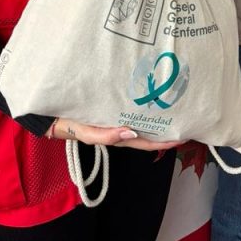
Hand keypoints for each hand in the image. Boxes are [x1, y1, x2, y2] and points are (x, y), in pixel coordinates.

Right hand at [46, 117, 181, 151]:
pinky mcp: (113, 108)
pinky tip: (153, 98)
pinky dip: (144, 107)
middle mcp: (121, 128)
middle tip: (187, 120)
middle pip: (149, 132)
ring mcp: (118, 118)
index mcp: (118, 136)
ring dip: (158, 118)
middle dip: (167, 129)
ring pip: (142, 121)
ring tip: (176, 108)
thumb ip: (106, 135)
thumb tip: (131, 132)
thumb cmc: (70, 124)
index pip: (146, 142)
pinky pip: (132, 109)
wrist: (53, 115)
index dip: (164, 142)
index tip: (183, 137)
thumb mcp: (86, 132)